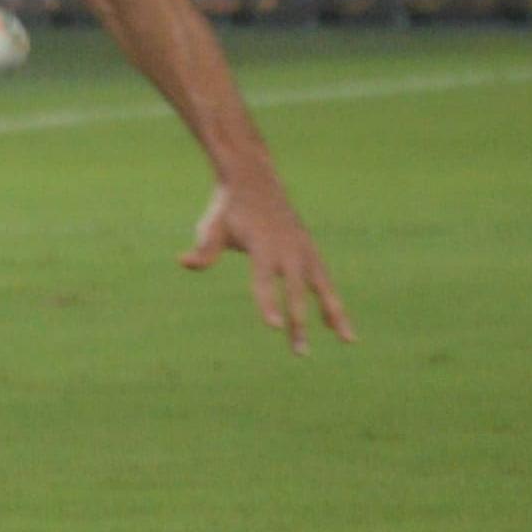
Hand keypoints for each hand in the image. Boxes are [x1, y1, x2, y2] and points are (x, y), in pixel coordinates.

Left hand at [178, 175, 353, 356]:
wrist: (255, 180)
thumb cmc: (229, 209)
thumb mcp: (212, 226)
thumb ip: (204, 249)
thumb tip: (183, 261)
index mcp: (263, 245)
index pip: (265, 279)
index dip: (269, 302)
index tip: (275, 326)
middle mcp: (288, 249)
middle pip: (296, 291)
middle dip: (299, 322)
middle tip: (299, 351)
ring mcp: (304, 249)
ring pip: (323, 287)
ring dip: (334, 314)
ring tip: (348, 340)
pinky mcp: (311, 250)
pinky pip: (325, 281)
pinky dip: (332, 301)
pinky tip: (337, 327)